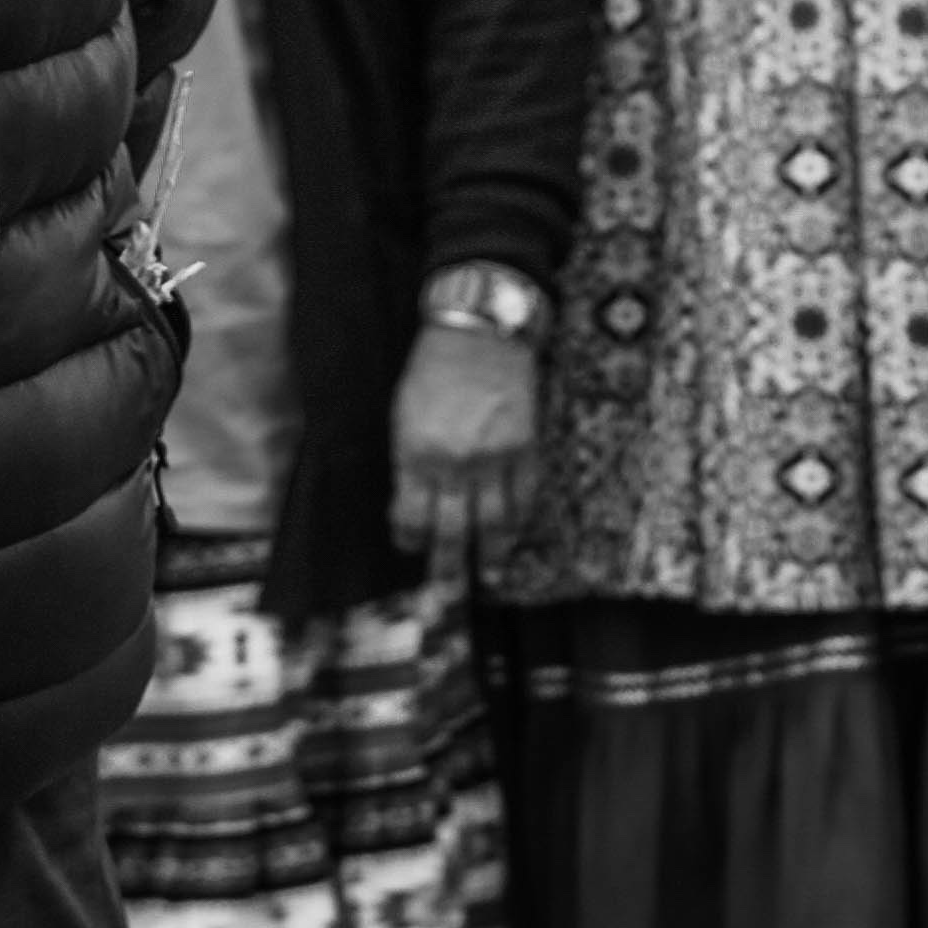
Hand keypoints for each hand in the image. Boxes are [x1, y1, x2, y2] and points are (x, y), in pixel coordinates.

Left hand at [388, 318, 540, 575]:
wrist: (481, 332)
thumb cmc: (433, 369)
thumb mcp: (403, 414)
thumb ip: (408, 460)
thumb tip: (413, 502)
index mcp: (416, 454)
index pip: (410, 516)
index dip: (410, 538)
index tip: (412, 547)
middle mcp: (454, 464)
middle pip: (451, 531)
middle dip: (448, 568)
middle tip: (447, 594)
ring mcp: (494, 458)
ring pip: (493, 523)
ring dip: (491, 555)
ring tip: (489, 577)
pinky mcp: (524, 448)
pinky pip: (524, 496)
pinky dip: (519, 520)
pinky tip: (514, 534)